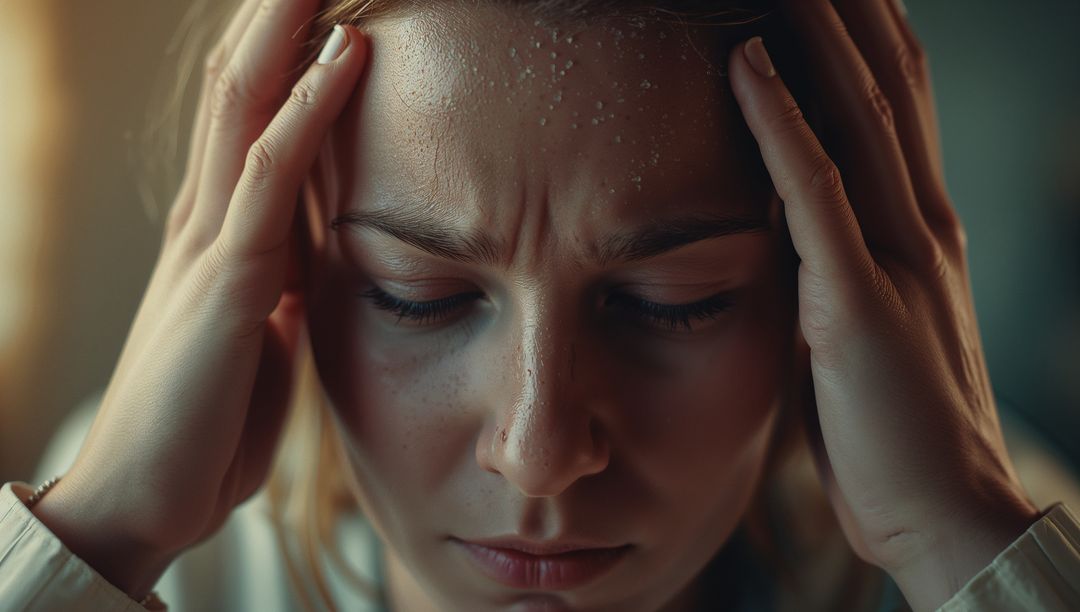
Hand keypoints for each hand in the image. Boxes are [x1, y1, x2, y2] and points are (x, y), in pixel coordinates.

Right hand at [30, 0, 365, 599]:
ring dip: (287, 28)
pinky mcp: (225, 277)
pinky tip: (343, 55)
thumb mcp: (259, 345)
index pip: (251, 120)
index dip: (287, 56)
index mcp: (223, 238)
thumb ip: (279, 298)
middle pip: (239, 88)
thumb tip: (307, 275)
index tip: (331, 7)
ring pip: (245, 103)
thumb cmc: (205, 428)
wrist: (147, 500)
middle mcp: (208, 221)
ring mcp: (211, 241)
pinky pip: (269, 172)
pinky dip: (308, 108)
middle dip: (279, 16)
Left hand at [728, 1, 1039, 608]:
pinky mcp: (861, 305)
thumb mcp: (866, 322)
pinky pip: (817, 197)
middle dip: (848, 8)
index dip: (864, 33)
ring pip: (858, 115)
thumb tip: (792, 219)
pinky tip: (748, 65)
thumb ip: (842, 263)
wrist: (942, 511)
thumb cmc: (890, 424)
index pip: (896, 102)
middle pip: (886, 84)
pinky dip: (781, 125)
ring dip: (817, 33)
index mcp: (920, 228)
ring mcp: (898, 259)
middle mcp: (921, 224)